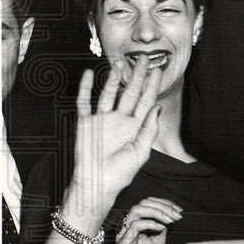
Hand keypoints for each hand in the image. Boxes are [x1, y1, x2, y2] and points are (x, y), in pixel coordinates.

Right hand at [66, 57, 161, 221]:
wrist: (96, 185)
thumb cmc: (120, 173)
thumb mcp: (141, 152)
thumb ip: (149, 129)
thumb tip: (157, 107)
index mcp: (135, 127)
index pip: (145, 101)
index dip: (152, 85)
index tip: (158, 70)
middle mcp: (119, 120)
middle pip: (129, 93)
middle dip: (136, 76)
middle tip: (143, 58)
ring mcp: (102, 120)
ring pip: (108, 94)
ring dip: (113, 78)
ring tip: (119, 62)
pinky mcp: (85, 123)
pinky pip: (85, 102)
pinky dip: (86, 88)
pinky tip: (90, 74)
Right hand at [107, 198, 183, 243]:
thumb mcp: (158, 242)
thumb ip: (162, 228)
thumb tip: (171, 215)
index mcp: (137, 224)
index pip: (148, 203)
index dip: (165, 203)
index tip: (180, 210)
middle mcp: (129, 226)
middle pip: (143, 203)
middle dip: (163, 206)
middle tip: (177, 215)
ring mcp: (124, 233)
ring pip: (136, 210)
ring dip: (157, 212)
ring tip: (170, 220)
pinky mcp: (123, 243)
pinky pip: (135, 225)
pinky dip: (150, 223)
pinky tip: (162, 228)